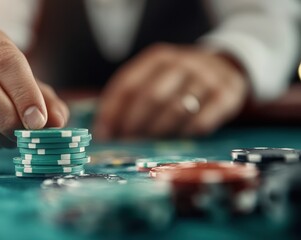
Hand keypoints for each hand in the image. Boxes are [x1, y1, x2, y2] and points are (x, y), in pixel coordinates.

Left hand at [94, 44, 248, 139]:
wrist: (224, 67)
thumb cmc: (177, 81)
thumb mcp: (153, 78)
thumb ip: (129, 100)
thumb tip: (104, 133)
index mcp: (157, 58)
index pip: (128, 85)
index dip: (113, 112)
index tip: (104, 135)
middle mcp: (182, 62)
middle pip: (151, 96)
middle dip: (134, 124)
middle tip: (125, 144)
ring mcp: (207, 77)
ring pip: (176, 110)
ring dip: (157, 133)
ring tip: (146, 147)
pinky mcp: (227, 94)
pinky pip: (201, 122)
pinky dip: (183, 135)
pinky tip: (175, 142)